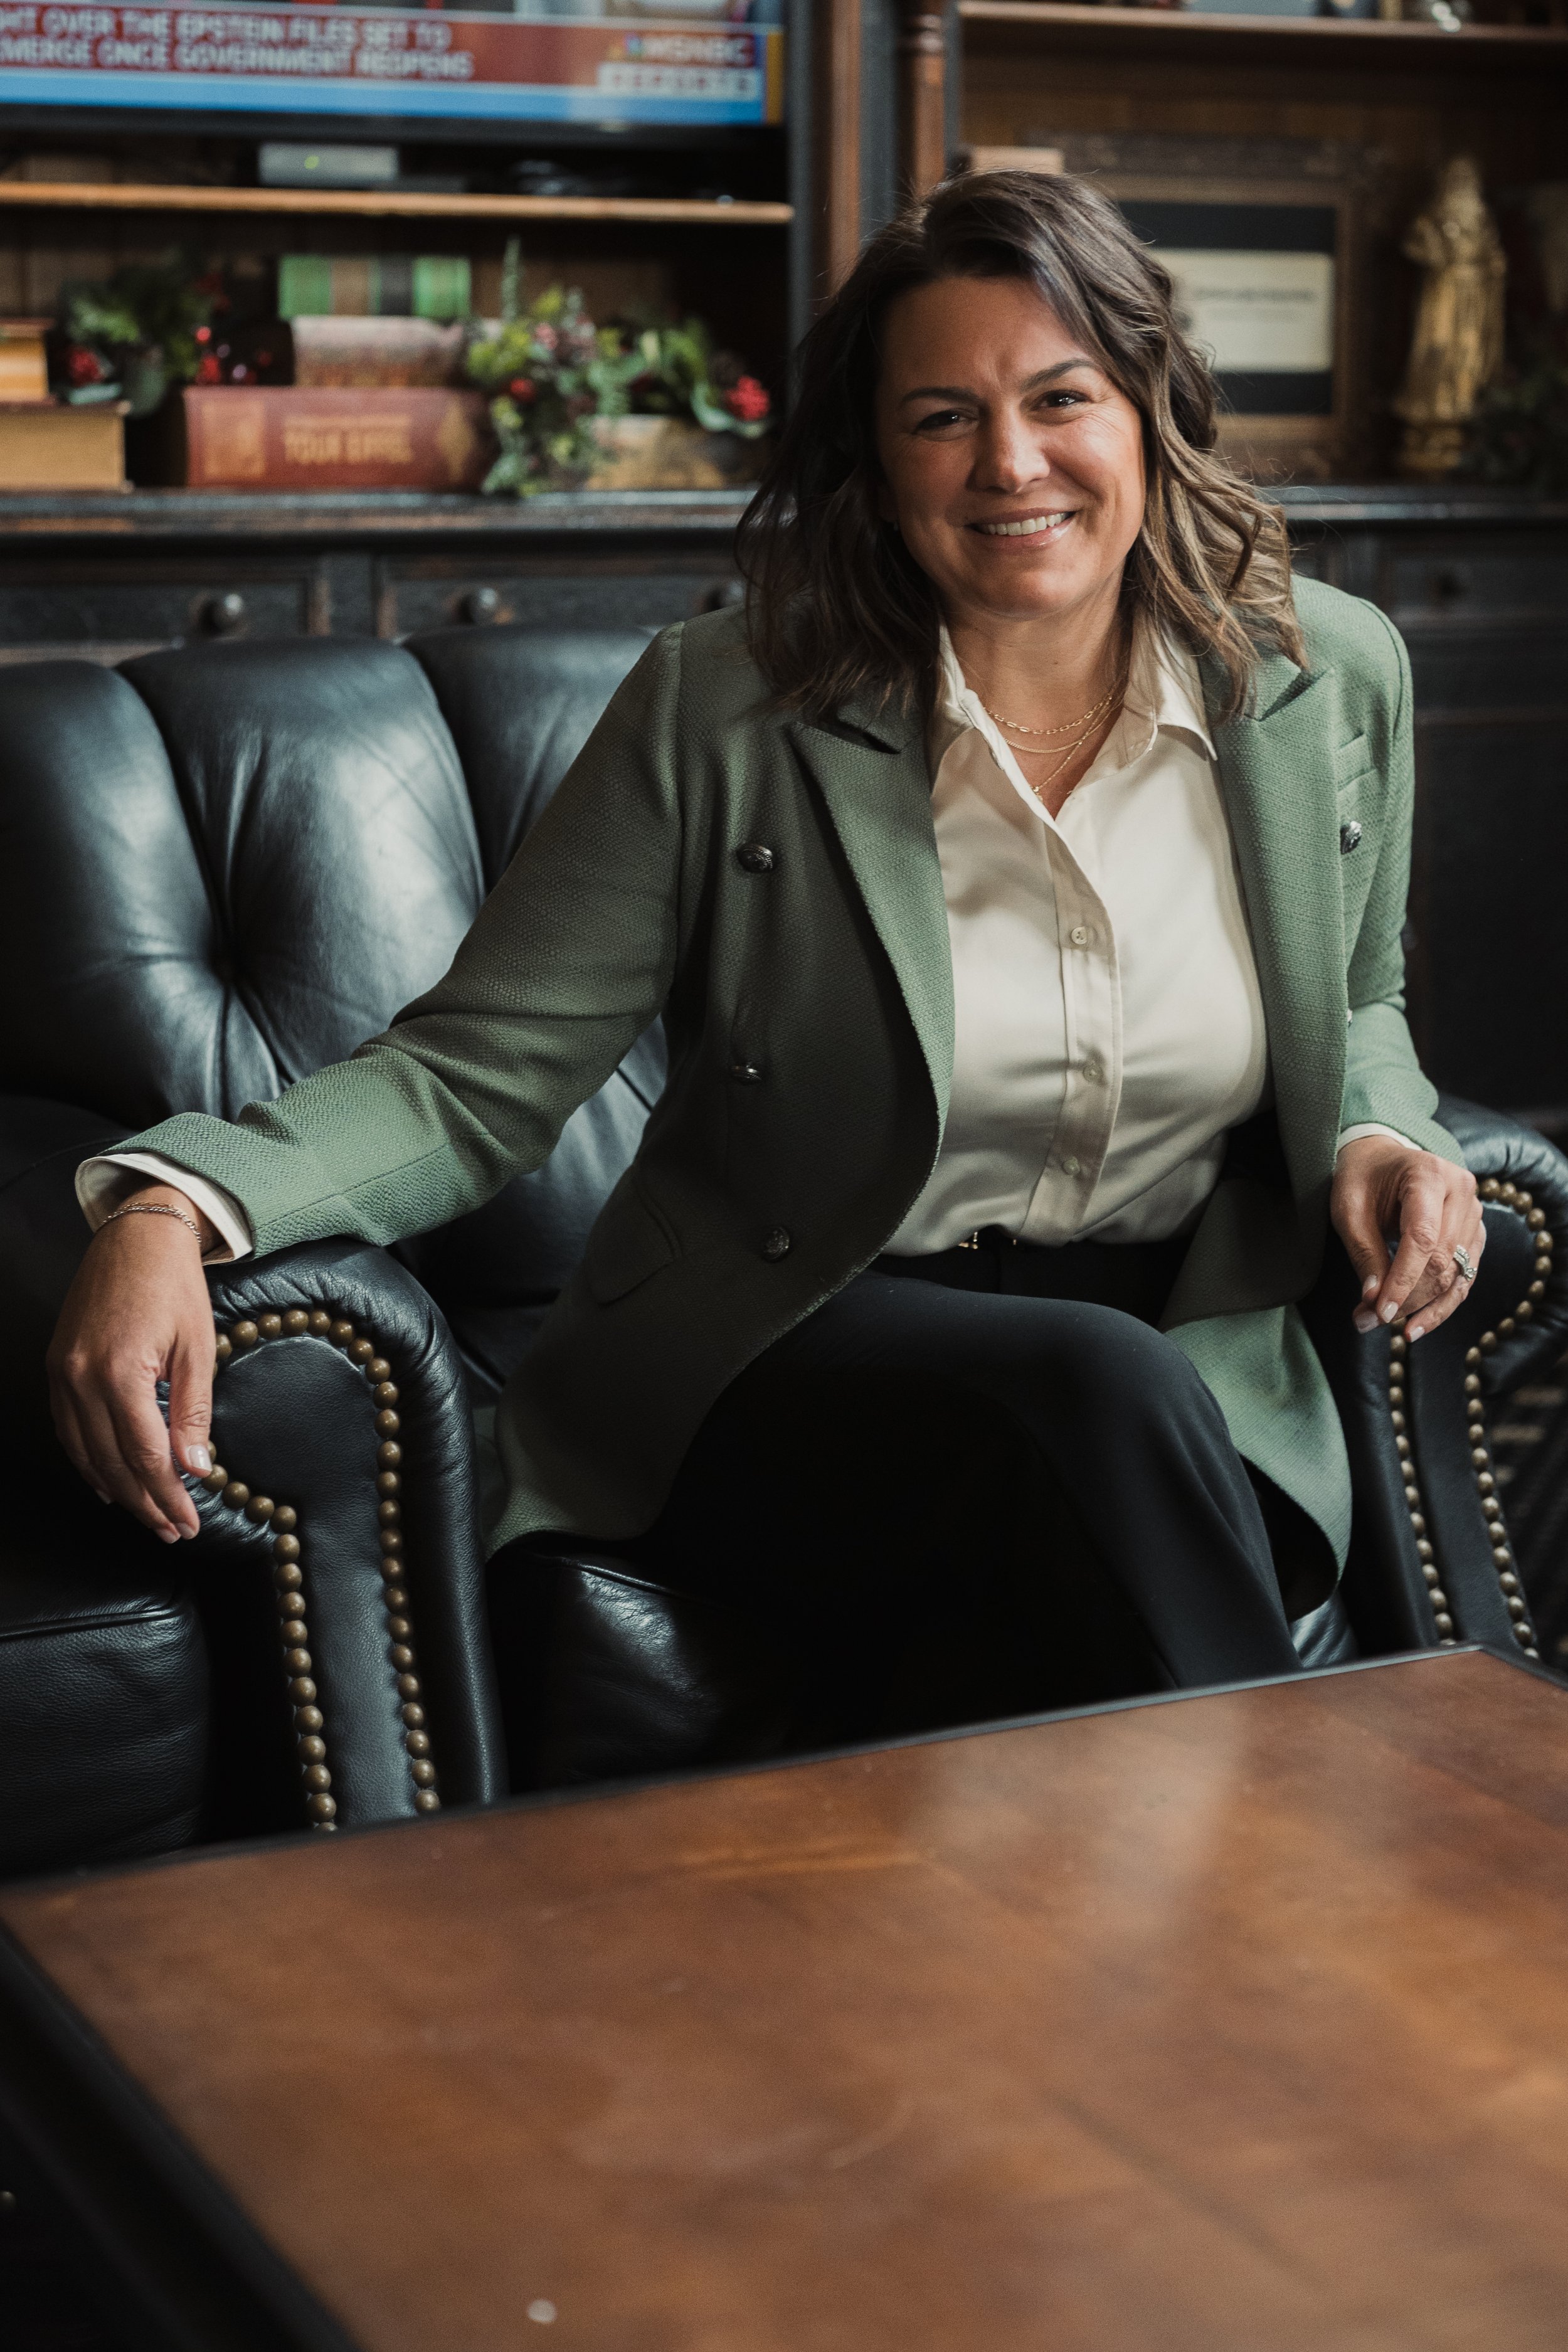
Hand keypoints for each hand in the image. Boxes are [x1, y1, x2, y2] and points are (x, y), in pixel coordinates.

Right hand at [47, 1186, 219, 1541]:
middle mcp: (81, 1378)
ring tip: (148, 1515)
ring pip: (86, 1452)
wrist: (137, 1235)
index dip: (167, 1496)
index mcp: (121, 1373)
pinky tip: (108, 1482)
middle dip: (145, 1503)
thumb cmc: (174, 1286)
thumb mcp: (197, 1348)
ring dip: (118, 1490)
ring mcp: (62, 1373)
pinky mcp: (57, 1366)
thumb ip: (193, 1412)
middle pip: (113, 1462)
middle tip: (173, 1530)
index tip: (188, 1523)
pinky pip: (68, 1429)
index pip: (145, 1455)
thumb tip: (195, 1468)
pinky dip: (88, 1461)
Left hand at [1332, 1137, 1483, 1345]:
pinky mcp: (1475, 1234)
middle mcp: (1462, 1191)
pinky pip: (1464, 1278)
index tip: (1379, 1312)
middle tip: (1367, 1321)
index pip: (1422, 1238)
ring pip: (1456, 1275)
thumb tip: (1374, 1302)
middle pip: (1441, 1260)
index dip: (1402, 1281)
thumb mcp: (1349, 1209)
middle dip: (1407, 1299)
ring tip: (1386, 1326)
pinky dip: (1441, 1305)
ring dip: (1422, 1308)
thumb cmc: (1362, 1179)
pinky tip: (1416, 1325)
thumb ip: (1364, 1253)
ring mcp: (1475, 1213)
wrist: (1382, 1159)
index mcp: (1429, 1175)